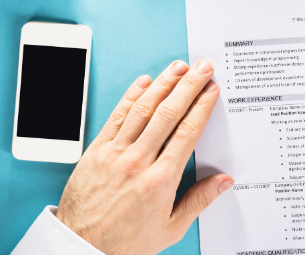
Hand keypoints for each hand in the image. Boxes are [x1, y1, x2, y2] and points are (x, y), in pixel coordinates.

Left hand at [55, 60, 232, 254]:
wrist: (80, 247)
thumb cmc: (124, 242)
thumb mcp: (170, 228)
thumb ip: (199, 201)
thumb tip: (224, 181)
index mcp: (160, 181)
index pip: (187, 132)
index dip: (202, 106)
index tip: (212, 90)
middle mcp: (138, 162)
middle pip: (168, 114)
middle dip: (188, 86)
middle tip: (202, 68)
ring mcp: (115, 154)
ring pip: (142, 109)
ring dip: (163, 84)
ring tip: (178, 67)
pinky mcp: (96, 151)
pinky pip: (116, 117)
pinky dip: (131, 97)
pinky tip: (144, 82)